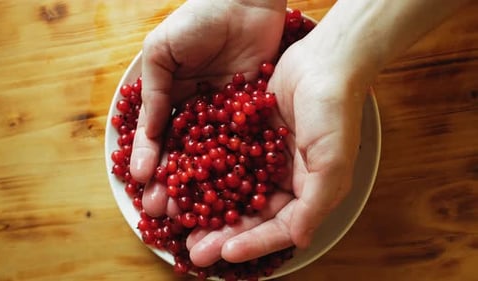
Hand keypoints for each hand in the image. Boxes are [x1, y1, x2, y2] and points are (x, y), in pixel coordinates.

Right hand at [130, 0, 286, 215]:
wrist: (246, 0)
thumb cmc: (199, 19)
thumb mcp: (162, 51)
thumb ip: (154, 92)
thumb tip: (144, 135)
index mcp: (172, 99)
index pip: (157, 137)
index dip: (150, 161)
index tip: (143, 185)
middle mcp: (198, 115)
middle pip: (183, 155)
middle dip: (172, 183)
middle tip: (162, 211)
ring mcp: (226, 118)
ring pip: (211, 158)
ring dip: (200, 186)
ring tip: (190, 212)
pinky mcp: (253, 116)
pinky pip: (242, 145)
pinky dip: (235, 168)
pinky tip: (228, 191)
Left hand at [185, 35, 368, 265]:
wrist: (323, 59)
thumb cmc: (334, 111)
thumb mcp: (333, 161)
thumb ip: (316, 203)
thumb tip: (301, 242)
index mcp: (308, 191)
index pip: (280, 227)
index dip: (254, 243)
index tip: (225, 255)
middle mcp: (285, 179)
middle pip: (251, 214)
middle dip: (223, 233)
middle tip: (194, 250)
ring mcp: (265, 158)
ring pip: (232, 190)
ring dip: (209, 206)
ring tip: (182, 221)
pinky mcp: (248, 136)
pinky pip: (224, 159)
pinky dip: (205, 172)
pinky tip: (183, 181)